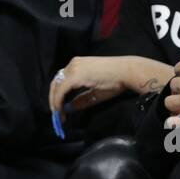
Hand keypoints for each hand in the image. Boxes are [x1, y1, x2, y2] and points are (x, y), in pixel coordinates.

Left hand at [48, 55, 168, 119]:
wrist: (126, 72)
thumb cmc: (116, 80)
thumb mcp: (95, 93)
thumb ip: (82, 99)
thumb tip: (69, 108)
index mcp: (78, 65)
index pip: (62, 79)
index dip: (58, 94)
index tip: (59, 108)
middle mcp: (73, 64)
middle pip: (56, 82)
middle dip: (53, 99)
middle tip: (56, 113)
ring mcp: (73, 69)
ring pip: (56, 86)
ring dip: (54, 101)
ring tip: (58, 114)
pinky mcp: (75, 76)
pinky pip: (61, 90)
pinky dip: (58, 101)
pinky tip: (60, 110)